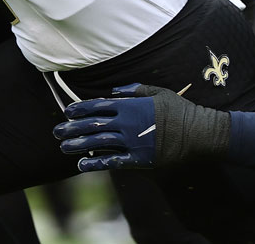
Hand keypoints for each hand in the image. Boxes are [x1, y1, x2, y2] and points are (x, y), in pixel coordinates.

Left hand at [52, 83, 230, 171]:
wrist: (198, 133)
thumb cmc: (179, 109)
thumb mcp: (157, 92)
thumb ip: (134, 90)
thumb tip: (114, 92)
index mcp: (131, 105)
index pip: (98, 105)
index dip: (80, 109)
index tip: (67, 112)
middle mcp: (128, 123)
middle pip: (93, 124)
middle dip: (72, 128)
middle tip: (56, 131)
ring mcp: (132, 142)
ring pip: (99, 142)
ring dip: (78, 145)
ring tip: (63, 147)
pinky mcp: (139, 159)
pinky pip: (113, 161)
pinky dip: (96, 162)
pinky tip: (82, 165)